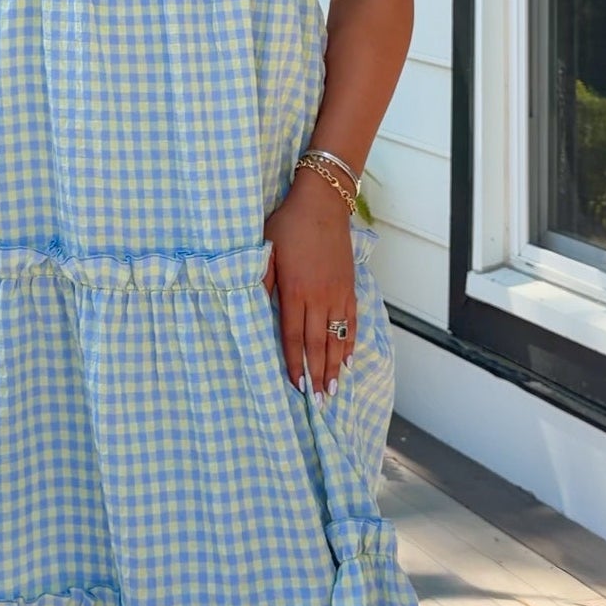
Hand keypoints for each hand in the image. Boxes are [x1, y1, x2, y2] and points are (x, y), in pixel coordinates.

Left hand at [263, 168, 356, 398]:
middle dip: (318, 374)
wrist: (322, 204)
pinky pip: (352, 321)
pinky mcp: (348, 287)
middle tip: (320, 401)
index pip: (293, 337)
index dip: (294, 364)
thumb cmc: (288, 225)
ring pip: (337, 337)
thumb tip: (253, 310)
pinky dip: (350, 342)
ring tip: (335, 388)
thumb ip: (260, 282)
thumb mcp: (265, 251)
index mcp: (294, 291)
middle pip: (318, 344)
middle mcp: (319, 297)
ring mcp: (337, 293)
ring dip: (335, 365)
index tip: (296, 385)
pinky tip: (348, 358)